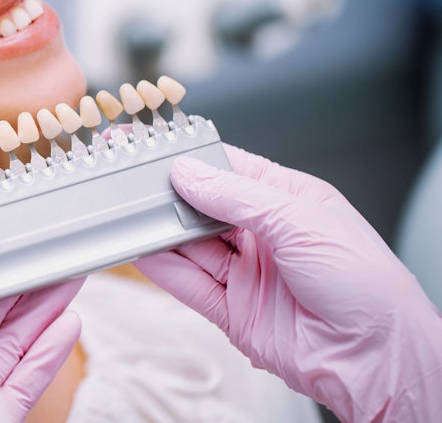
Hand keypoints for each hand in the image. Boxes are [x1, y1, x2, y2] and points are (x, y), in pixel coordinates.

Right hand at [137, 145, 441, 421]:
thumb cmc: (366, 284)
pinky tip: (143, 252)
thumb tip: (189, 173)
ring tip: (130, 214)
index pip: (230, 169)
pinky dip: (163, 269)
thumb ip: (237, 196)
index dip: (192, 158)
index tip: (156, 147)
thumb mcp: (299, 220)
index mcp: (289, 201)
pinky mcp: (233, 311)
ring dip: (162, 232)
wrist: (375, 358)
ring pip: (192, 246)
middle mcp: (266, 236)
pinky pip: (189, 285)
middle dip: (170, 195)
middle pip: (204, 208)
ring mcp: (248, 274)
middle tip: (134, 182)